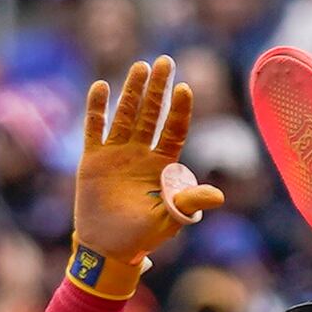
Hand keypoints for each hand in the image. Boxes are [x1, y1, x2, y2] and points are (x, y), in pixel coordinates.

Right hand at [70, 57, 224, 282]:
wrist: (108, 249)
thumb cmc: (142, 237)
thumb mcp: (169, 218)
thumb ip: (189, 202)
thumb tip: (219, 196)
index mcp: (162, 165)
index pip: (174, 130)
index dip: (180, 110)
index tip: (185, 89)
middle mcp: (141, 153)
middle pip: (151, 114)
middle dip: (158, 89)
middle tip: (165, 62)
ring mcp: (117, 153)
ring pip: (125, 115)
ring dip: (132, 91)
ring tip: (140, 66)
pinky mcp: (93, 159)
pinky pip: (95, 128)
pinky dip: (97, 109)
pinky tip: (101, 86)